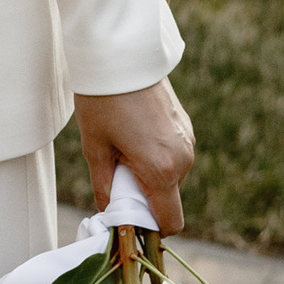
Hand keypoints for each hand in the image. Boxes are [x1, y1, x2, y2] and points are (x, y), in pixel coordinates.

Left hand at [73, 78, 195, 235]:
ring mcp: (188, 141)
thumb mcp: (95, 148)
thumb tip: (110, 214)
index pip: (171, 223)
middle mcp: (183, 159)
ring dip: (148, 175)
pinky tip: (132, 134)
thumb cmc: (102, 102)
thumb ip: (105, 188)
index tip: (127, 219)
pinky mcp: (185, 127)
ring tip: (120, 147)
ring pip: (169, 177)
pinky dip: (155, 157)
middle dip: (143, 197)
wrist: (121, 55)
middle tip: (113, 174)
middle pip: (167, 199)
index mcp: (162, 170)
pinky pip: (173, 155)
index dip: (150, 229)